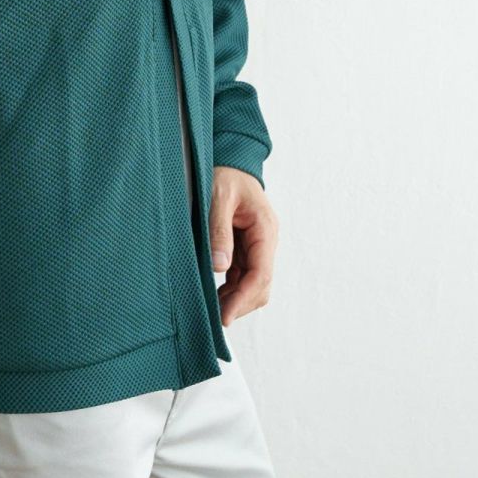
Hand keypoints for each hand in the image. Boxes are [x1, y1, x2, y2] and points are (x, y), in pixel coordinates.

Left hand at [208, 166, 277, 327]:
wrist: (231, 159)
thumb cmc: (226, 174)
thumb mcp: (219, 197)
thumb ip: (219, 230)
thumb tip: (220, 267)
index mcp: (265, 229)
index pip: (260, 274)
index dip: (243, 299)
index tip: (224, 316)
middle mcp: (265, 241)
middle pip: (260, 285)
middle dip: (240, 303)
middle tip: (215, 317)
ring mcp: (257, 245)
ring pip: (252, 283)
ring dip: (235, 298)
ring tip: (212, 307)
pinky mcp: (245, 247)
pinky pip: (242, 274)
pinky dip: (231, 287)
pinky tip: (215, 292)